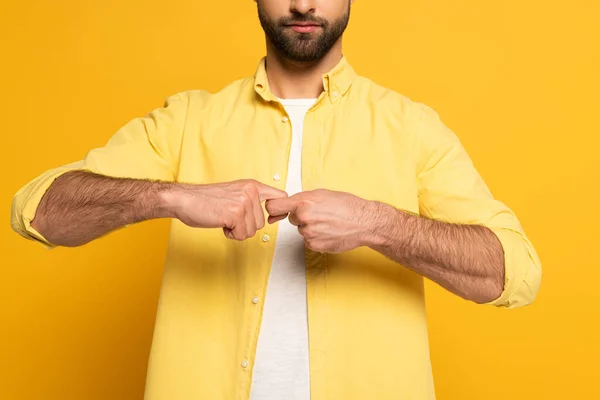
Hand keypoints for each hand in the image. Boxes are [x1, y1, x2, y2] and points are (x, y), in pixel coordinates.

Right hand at [167, 179, 287, 239]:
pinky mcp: (235, 214)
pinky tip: (221, 223)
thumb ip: (252, 200)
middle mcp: (250, 191)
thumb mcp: (235, 193)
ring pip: (252, 231)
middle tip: (229, 217)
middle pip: (262, 223)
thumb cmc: (206, 199)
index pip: (280, 196)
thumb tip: (271, 214)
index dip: (279, 212)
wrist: (184, 199)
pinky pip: (241, 235)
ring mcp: (244, 202)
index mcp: (252, 185)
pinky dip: (230, 234)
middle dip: (245, 226)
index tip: (273, 218)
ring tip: (224, 218)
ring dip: (237, 230)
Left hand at [265, 189, 380, 252]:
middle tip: (319, 214)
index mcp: (304, 202)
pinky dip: (317, 237)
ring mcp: (309, 233)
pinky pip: (309, 241)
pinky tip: (329, 232)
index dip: (273, 208)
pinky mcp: (314, 245)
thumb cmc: (347, 205)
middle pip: (291, 219)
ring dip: (310, 227)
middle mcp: (304, 217)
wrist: (364, 222)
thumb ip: (302, 199)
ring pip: (301, 230)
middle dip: (301, 217)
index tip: (274, 211)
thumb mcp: (322, 194)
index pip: (273, 206)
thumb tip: (285, 205)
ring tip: (328, 223)